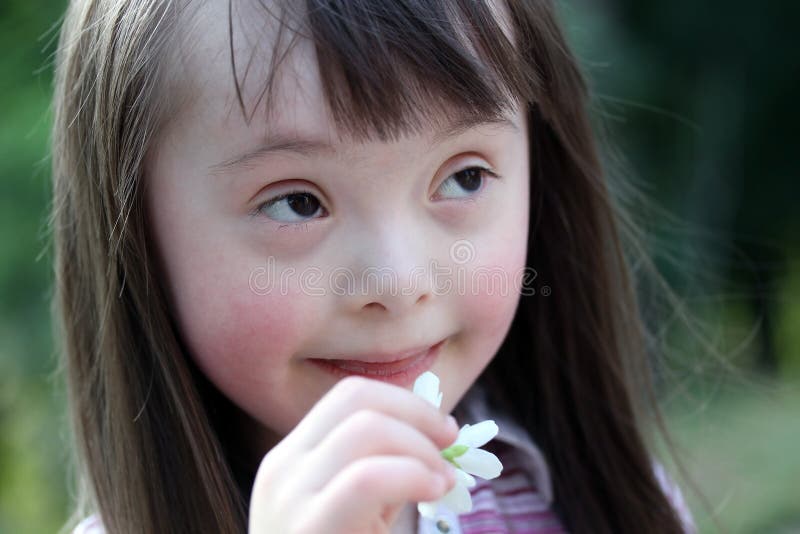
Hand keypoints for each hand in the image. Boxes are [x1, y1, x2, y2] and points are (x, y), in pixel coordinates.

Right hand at [248, 375, 458, 533]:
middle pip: (358, 401)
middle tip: (451, 447)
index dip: (406, 402)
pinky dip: (413, 473)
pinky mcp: (310, 528)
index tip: (443, 431)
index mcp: (292, 459)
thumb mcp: (354, 512)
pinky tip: (432, 490)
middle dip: (418, 415)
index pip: (349, 396)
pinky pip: (367, 477)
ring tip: (441, 481)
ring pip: (366, 428)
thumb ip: (381, 470)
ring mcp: (289, 497)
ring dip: (420, 447)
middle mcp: (283, 468)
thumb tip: (438, 434)